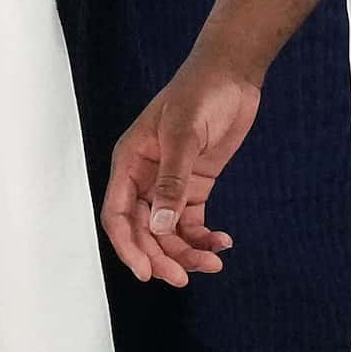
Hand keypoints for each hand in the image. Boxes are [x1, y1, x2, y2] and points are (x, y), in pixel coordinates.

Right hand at [100, 56, 256, 285]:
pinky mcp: (194, 184)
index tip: (146, 273)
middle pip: (143, 230)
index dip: (128, 247)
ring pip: (168, 231)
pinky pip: (191, 220)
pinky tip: (222, 243)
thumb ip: (172, 181)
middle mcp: (144, 178)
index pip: (118, 215)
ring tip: (213, 263)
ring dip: (186, 251)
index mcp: (130, 162)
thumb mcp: (184, 133)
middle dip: (161, 256)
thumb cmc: (201, 92)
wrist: (232, 73)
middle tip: (183, 278)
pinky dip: (203, 236)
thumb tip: (160, 226)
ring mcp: (169, 183)